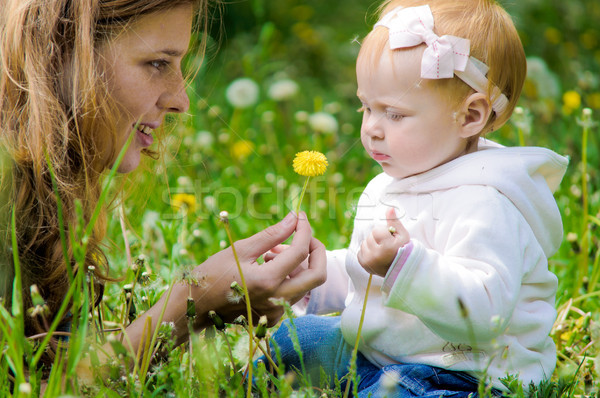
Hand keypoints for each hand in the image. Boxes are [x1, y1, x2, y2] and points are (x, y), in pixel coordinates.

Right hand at [190, 211, 325, 326]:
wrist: (195, 307)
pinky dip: (287, 276)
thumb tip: (294, 217)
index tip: (300, 216)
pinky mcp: (273, 318)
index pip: (301, 252)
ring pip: (305, 284)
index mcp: (267, 281)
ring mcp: (276, 312)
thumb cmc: (212, 274)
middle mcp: (276, 300)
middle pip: (317, 275)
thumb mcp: (240, 249)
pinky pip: (292, 293)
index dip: (304, 230)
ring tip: (271, 252)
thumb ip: (272, 234)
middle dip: (315, 250)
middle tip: (301, 234)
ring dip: (298, 263)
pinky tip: (266, 267)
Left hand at [357, 207, 408, 276]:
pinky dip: (367, 251)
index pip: (376, 230)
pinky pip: (360, 250)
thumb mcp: (403, 235)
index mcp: (386, 247)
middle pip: (370, 236)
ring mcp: (368, 261)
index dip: (384, 232)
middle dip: (377, 238)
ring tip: (382, 251)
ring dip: (372, 244)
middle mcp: (375, 255)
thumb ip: (394, 222)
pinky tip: (376, 256)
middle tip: (387, 246)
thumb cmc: (404, 250)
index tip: (390, 239)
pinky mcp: (363, 264)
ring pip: (364, 243)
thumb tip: (389, 208)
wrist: (401, 269)